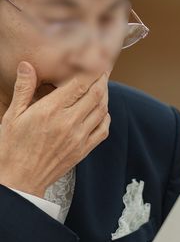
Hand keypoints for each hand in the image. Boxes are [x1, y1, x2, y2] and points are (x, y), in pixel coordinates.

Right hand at [0, 61, 111, 196]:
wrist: (18, 180)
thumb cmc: (11, 147)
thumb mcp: (12, 115)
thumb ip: (23, 88)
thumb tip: (28, 65)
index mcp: (50, 111)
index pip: (79, 84)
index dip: (91, 70)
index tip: (95, 61)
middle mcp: (68, 123)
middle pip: (96, 95)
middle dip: (102, 79)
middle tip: (103, 70)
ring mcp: (79, 137)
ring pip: (102, 110)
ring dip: (105, 96)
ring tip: (102, 86)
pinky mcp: (84, 149)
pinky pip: (104, 129)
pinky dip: (106, 116)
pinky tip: (101, 110)